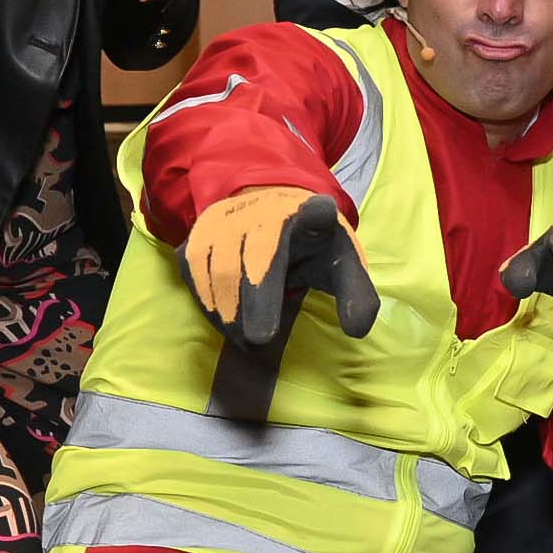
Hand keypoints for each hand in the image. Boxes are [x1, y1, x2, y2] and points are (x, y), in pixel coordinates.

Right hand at [183, 187, 379, 346]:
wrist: (268, 211)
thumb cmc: (310, 247)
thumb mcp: (340, 265)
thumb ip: (356, 296)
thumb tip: (358, 331)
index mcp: (311, 214)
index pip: (315, 211)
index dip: (317, 213)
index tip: (321, 212)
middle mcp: (266, 209)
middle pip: (258, 251)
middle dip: (258, 297)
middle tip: (260, 340)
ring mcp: (228, 218)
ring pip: (221, 265)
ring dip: (231, 310)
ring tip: (246, 343)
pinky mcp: (199, 233)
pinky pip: (195, 270)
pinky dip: (209, 302)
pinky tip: (226, 324)